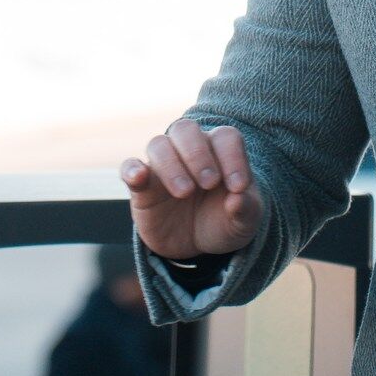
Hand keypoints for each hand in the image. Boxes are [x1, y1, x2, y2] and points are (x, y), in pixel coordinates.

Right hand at [122, 118, 263, 260]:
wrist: (197, 245)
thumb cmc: (223, 221)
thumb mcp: (243, 222)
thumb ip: (246, 209)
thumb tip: (237, 199)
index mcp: (220, 152)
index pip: (225, 138)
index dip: (233, 158)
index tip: (238, 187)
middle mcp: (189, 151)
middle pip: (186, 130)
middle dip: (198, 154)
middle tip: (209, 183)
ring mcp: (163, 166)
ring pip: (159, 144)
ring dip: (171, 165)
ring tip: (185, 192)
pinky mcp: (141, 186)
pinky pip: (130, 167)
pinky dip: (132, 169)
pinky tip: (139, 178)